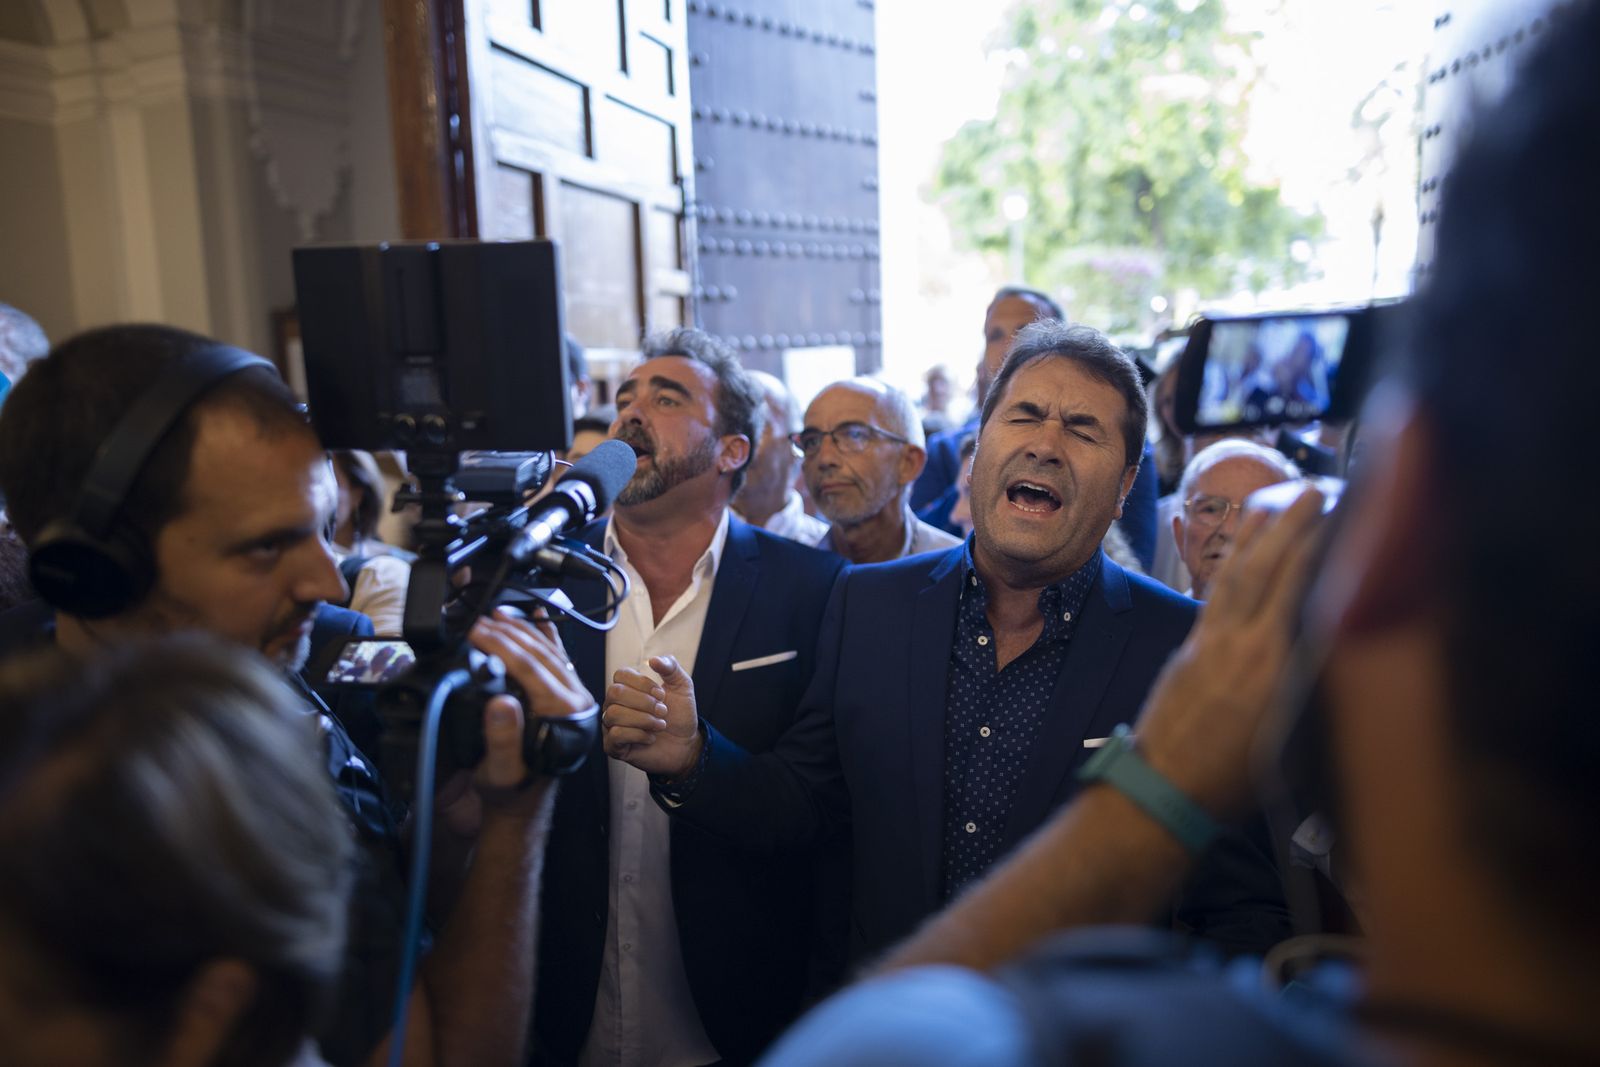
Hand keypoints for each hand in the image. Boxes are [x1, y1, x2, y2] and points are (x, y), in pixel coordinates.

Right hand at [437, 610, 592, 832]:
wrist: (522, 802)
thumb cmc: (509, 788)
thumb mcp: (500, 771)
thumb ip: (503, 739)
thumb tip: (501, 702)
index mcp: (564, 716)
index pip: (532, 669)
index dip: (502, 645)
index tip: (477, 630)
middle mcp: (578, 703)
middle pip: (542, 655)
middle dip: (510, 633)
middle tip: (481, 620)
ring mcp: (576, 697)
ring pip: (551, 652)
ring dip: (524, 631)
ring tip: (498, 616)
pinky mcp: (568, 696)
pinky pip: (558, 659)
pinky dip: (546, 636)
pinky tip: (537, 618)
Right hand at [601, 654, 702, 778]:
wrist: (686, 744)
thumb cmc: (680, 715)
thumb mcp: (682, 686)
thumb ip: (670, 667)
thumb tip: (653, 660)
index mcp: (628, 687)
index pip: (620, 675)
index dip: (642, 683)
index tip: (662, 694)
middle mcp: (615, 704)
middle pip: (614, 693)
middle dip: (644, 702)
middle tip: (663, 711)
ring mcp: (611, 725)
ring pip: (614, 714)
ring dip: (643, 719)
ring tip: (660, 725)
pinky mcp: (613, 746)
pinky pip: (615, 735)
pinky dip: (638, 735)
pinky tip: (651, 737)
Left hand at [1136, 487, 1326, 817]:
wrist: (1163, 795)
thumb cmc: (1234, 784)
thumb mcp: (1291, 742)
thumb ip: (1311, 690)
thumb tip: (1337, 649)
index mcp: (1275, 671)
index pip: (1304, 591)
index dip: (1323, 549)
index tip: (1346, 517)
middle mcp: (1245, 648)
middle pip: (1272, 571)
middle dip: (1294, 525)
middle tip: (1316, 490)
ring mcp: (1212, 644)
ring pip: (1239, 574)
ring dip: (1260, 533)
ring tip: (1279, 500)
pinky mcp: (1191, 649)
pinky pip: (1218, 594)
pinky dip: (1234, 563)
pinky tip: (1245, 549)